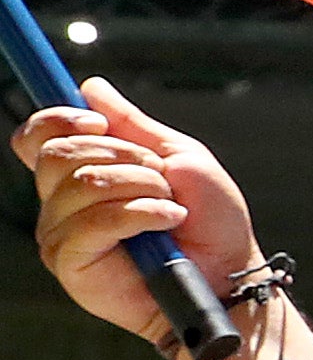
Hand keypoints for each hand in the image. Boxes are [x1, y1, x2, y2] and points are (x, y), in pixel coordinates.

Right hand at [15, 88, 260, 349]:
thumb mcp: (178, 157)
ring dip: (143, 186)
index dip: (57, 120)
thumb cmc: (209, 220)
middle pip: (59, 154)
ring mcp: (60, 234)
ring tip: (171, 207)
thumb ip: (131, 125)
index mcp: (80, 174)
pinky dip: (142, 213)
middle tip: (163, 180)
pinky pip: (94, 220)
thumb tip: (90, 87)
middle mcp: (60, 203)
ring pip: (83, 183)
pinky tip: (167, 222)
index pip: (36, 137)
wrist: (229, 272)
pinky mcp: (70, 263)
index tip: (98, 122)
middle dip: (125, 156)